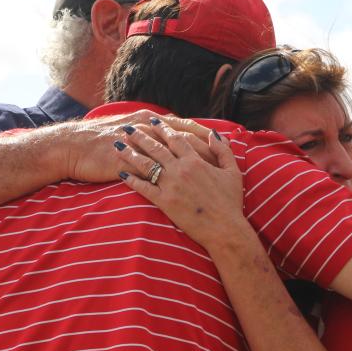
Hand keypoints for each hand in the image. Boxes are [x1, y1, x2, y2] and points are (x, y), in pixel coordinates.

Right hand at [59, 111, 212, 182]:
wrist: (74, 146)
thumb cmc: (102, 136)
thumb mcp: (129, 122)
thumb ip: (153, 125)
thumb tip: (173, 129)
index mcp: (148, 119)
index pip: (184, 127)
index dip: (204, 137)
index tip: (222, 146)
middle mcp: (146, 132)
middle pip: (183, 143)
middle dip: (204, 155)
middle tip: (223, 165)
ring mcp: (137, 151)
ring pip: (170, 160)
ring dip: (189, 171)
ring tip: (208, 180)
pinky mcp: (127, 168)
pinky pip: (152, 177)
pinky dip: (167, 184)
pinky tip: (179, 193)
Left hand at [115, 120, 245, 250]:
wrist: (224, 229)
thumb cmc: (231, 201)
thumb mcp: (233, 172)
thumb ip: (223, 150)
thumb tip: (213, 134)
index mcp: (196, 161)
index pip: (175, 139)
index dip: (162, 128)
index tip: (152, 121)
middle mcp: (180, 170)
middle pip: (156, 148)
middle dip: (141, 136)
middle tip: (128, 128)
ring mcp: (171, 186)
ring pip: (146, 165)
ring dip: (130, 153)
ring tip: (118, 145)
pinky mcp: (164, 202)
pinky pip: (144, 188)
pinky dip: (132, 180)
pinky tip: (121, 174)